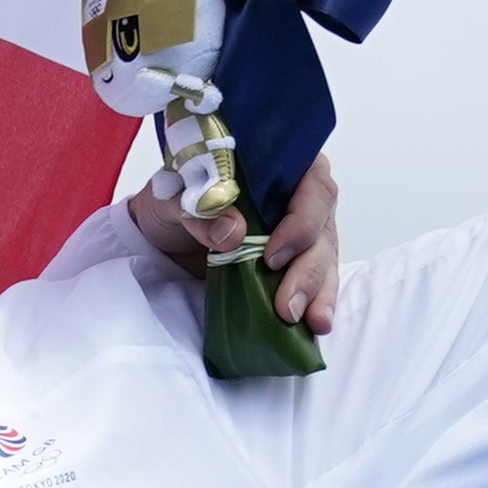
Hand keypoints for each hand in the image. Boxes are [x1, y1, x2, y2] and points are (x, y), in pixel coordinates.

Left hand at [128, 153, 346, 335]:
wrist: (163, 228)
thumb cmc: (176, 198)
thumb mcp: (174, 197)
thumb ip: (199, 207)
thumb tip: (232, 232)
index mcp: (281, 164)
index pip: (312, 186)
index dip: (301, 221)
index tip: (273, 256)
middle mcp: (300, 194)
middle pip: (322, 228)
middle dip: (308, 269)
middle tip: (287, 305)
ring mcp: (301, 229)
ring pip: (324, 256)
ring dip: (317, 291)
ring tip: (309, 321)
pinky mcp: (295, 259)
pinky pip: (315, 278)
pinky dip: (316, 300)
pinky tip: (316, 323)